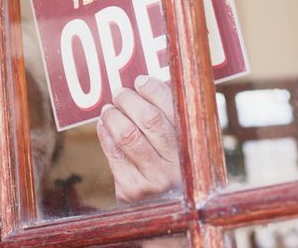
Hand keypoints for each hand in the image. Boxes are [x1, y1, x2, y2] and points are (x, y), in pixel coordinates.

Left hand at [97, 75, 180, 203]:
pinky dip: (105, 134)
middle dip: (129, 100)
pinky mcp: (131, 191)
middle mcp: (176, 165)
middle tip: (120, 92)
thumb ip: (173, 119)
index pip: (173, 108)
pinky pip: (113, 154)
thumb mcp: (186, 148)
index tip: (141, 81)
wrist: (171, 215)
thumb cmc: (177, 171)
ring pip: (127, 135)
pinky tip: (104, 125)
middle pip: (149, 119)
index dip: (153, 89)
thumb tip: (147, 84)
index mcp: (194, 147)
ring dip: (113, 116)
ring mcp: (153, 180)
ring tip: (109, 108)